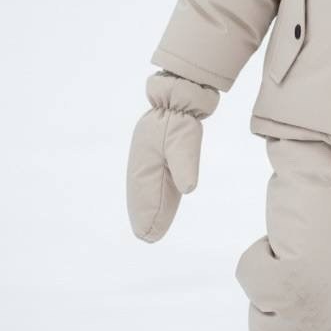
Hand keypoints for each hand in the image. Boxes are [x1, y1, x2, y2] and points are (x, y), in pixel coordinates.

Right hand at [126, 71, 219, 241]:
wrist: (180, 92)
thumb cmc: (182, 117)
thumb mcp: (185, 141)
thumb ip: (185, 164)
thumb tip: (188, 189)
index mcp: (143, 159)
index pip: (143, 194)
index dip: (145, 216)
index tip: (148, 236)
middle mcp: (142, 160)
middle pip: (142, 193)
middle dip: (145, 215)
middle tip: (148, 238)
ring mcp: (148, 156)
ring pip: (147, 187)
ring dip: (149, 207)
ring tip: (150, 229)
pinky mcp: (158, 152)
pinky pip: (153, 178)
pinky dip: (154, 194)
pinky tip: (160, 204)